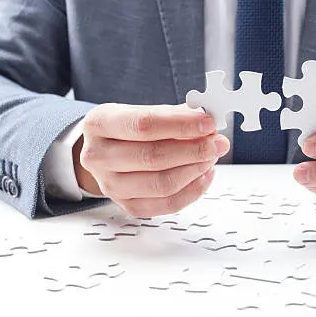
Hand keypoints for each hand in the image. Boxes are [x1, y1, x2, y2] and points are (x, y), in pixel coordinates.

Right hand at [74, 103, 229, 216]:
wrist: (105, 151)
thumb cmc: (127, 129)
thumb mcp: (142, 111)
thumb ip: (173, 115)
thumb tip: (205, 121)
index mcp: (99, 124)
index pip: (144, 125)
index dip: (181, 125)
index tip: (208, 123)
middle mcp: (99, 156)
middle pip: (153, 157)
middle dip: (194, 150)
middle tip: (217, 142)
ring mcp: (110, 185)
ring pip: (162, 184)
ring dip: (195, 169)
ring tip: (211, 156)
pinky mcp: (127, 205)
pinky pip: (166, 204)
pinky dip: (192, 190)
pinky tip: (204, 174)